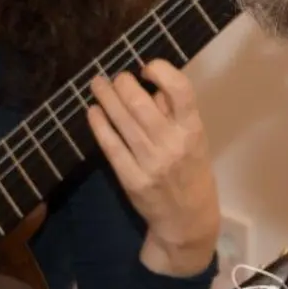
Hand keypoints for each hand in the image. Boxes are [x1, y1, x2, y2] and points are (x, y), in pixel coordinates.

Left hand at [88, 60, 220, 276]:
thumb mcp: (194, 140)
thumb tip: (148, 85)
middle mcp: (172, 144)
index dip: (161, 71)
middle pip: (140, 103)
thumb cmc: (191, 172)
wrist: (188, 220)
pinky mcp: (132, 179)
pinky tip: (93, 111)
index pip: (181, 91)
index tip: (146, 68)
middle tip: (116, 78)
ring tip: (97, 84)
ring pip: (122, 121)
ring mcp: (151, 163)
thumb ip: (175, 114)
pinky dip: (99, 125)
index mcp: (193, 130)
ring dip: (106, 97)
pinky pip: (111, 146)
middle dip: (122, 83)